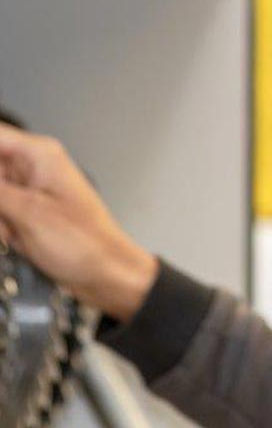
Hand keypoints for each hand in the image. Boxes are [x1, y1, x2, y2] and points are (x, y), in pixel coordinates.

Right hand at [0, 121, 158, 320]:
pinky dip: (3, 230)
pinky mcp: (26, 212)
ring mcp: (29, 190)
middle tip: (8, 218)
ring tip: (13, 233)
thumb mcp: (27, 212)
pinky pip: (1, 215)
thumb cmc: (86, 243)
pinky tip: (16, 240)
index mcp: (40, 154)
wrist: (105, 274)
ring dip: (0, 221)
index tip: (0, 196)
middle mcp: (34, 167)